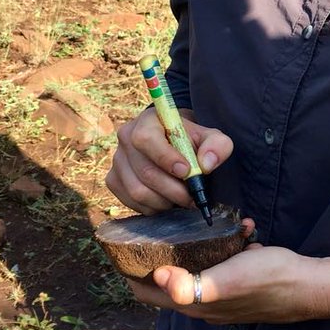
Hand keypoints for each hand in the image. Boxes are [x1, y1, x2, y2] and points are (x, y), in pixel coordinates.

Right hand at [106, 105, 233, 213]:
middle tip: (192, 197)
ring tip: (181, 199)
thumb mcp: (210, 137)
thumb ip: (217, 146)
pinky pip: (131, 202)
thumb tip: (207, 164)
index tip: (187, 172)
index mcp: (147, 121)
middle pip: (145, 172)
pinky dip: (152, 208)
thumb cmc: (191, 140)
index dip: (166, 159)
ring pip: (137, 191)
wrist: (173, 142)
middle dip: (173, 190)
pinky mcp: (113, 180)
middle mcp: (125, 138)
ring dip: (164, 202)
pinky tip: (166, 201)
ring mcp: (117, 160)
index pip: (146, 140)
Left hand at [125, 241, 324, 323]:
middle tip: (162, 222)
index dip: (129, 270)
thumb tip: (157, 276)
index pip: (146, 292)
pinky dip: (225, 246)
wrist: (308, 285)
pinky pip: (222, 262)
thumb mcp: (227, 279)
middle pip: (168, 279)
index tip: (124, 241)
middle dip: (163, 252)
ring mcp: (222, 294)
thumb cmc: (268, 280)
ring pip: (197, 267)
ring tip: (206, 222)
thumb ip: (191, 284)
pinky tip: (241, 230)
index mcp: (194, 303)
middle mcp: (203, 302)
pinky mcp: (239, 283)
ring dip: (198, 245)